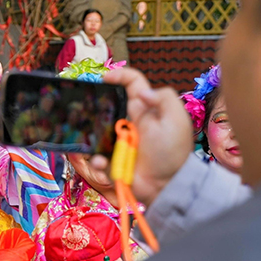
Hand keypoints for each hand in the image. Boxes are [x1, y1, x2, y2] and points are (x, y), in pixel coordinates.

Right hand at [90, 68, 192, 205]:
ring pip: (95, 130)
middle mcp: (128, 121)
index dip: (118, 75)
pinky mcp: (110, 158)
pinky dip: (96, 160)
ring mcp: (117, 140)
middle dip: (93, 106)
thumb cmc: (173, 153)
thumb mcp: (177, 120)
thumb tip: (142, 91)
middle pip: (106, 104)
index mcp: (144, 109)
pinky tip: (103, 163)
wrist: (167, 185)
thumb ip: (165, 98)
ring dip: (92, 137)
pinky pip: (95, 155)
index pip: (131, 83)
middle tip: (83, 110)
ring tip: (95, 146)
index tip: (103, 78)